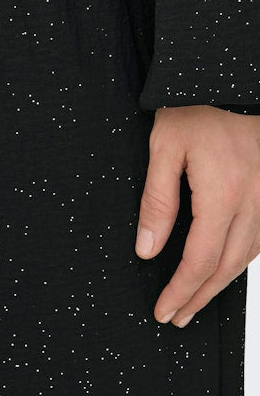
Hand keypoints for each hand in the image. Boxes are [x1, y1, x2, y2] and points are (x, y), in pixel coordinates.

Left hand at [136, 104, 259, 326]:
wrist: (230, 78)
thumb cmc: (195, 105)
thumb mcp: (164, 148)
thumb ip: (157, 201)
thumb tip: (147, 249)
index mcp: (223, 195)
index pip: (199, 260)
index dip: (180, 290)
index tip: (163, 310)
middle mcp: (253, 203)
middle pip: (226, 267)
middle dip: (199, 297)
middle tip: (176, 317)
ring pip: (246, 257)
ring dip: (220, 284)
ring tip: (195, 302)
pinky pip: (258, 239)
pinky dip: (239, 261)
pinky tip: (223, 268)